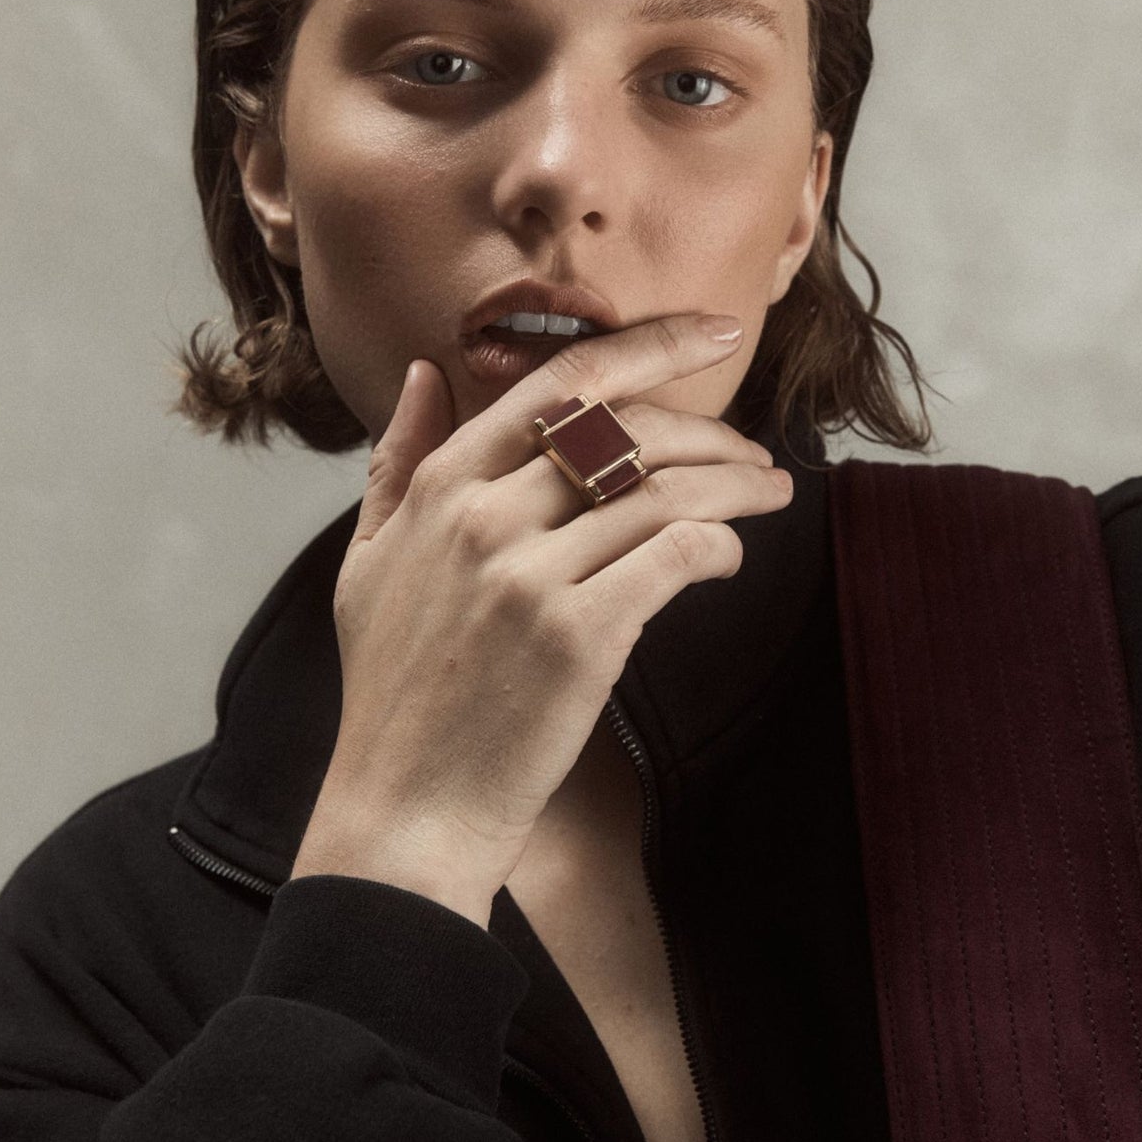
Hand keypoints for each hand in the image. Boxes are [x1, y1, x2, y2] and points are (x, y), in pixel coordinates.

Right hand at [289, 312, 794, 923]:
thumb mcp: (368, 561)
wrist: (405, 810)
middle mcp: (482, 515)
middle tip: (756, 455)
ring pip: (666, 490)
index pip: (564, 378)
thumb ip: (400, 460)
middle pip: (630, 430)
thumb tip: (424, 371)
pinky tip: (731, 556)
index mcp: (440, 486)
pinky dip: (721, 544)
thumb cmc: (393, 693)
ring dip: (738, 485)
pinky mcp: (578, 636)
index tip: (718, 330)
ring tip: (772, 493)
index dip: (654, 344)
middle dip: (712, 432)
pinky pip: (678, 556)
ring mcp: (529, 574)